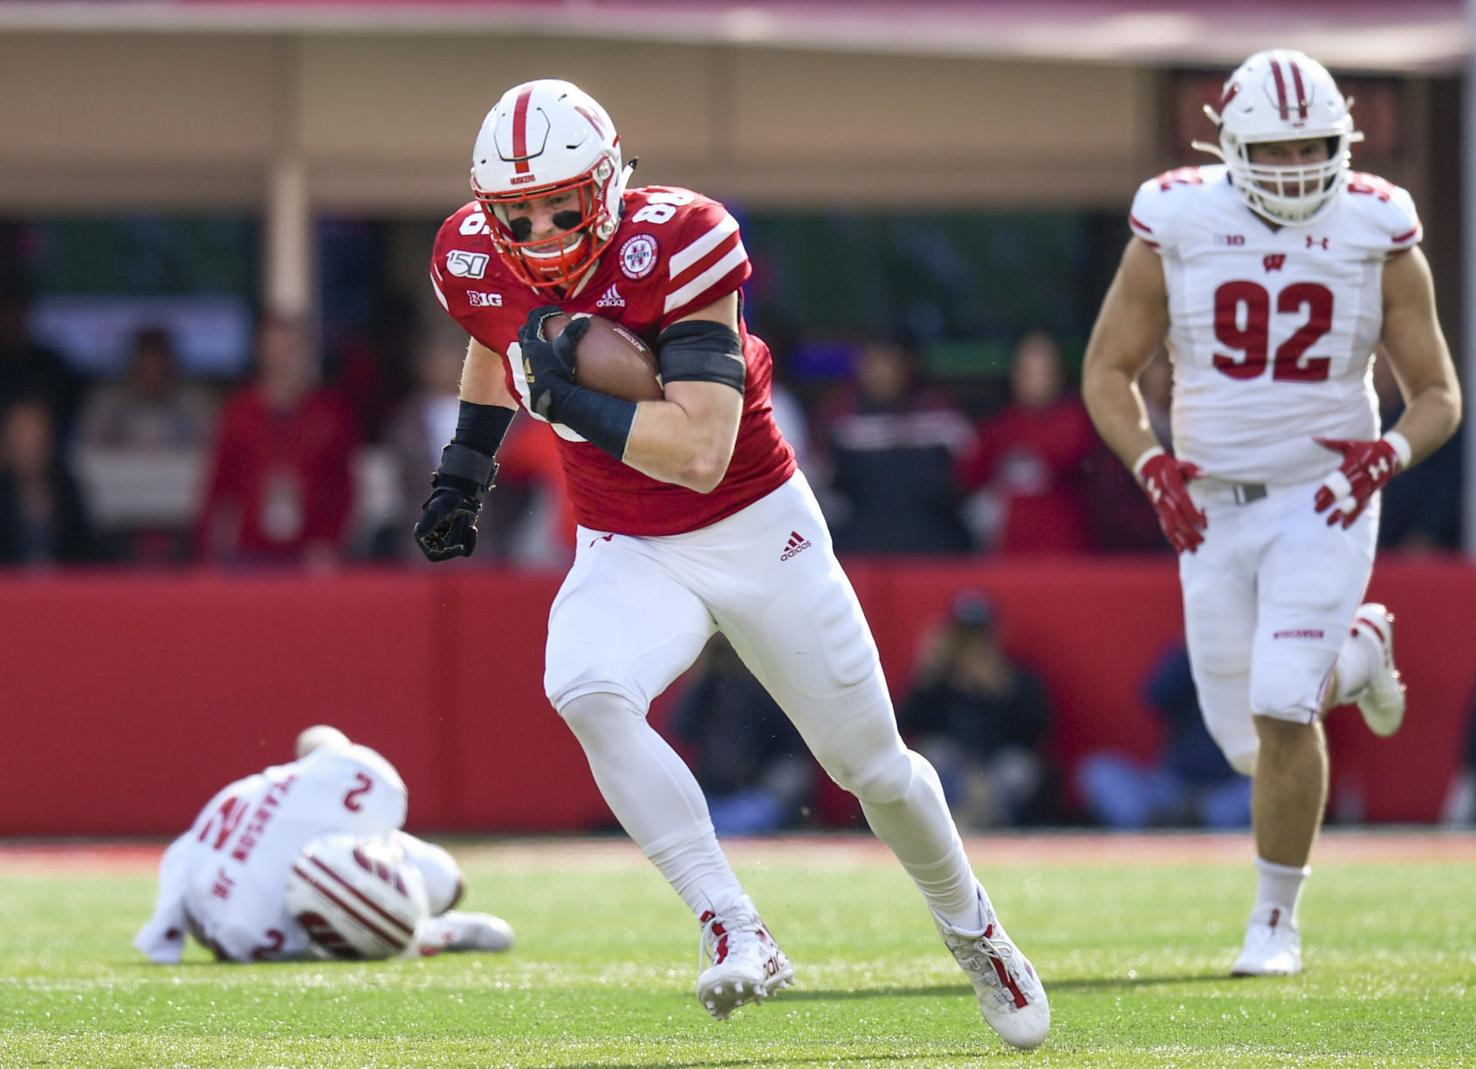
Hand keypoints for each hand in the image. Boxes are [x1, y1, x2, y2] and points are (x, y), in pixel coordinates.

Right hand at [413, 443, 497, 561]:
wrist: (461, 495)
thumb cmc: (447, 499)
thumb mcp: (439, 509)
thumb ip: (430, 521)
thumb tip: (419, 534)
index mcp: (424, 536)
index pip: (433, 555)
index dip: (446, 554)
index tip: (459, 547)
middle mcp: (434, 541)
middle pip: (449, 551)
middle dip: (457, 535)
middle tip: (462, 519)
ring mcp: (446, 542)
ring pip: (458, 549)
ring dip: (462, 532)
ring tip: (462, 517)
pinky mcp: (458, 541)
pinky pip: (466, 551)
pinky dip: (471, 540)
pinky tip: (472, 528)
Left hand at [519, 306, 588, 420]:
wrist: (551, 394)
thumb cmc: (557, 369)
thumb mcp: (566, 347)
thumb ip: (573, 332)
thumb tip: (584, 320)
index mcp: (532, 339)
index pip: (534, 317)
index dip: (545, 311)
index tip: (556, 311)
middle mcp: (525, 349)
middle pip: (525, 331)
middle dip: (534, 326)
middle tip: (547, 326)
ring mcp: (524, 363)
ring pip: (524, 346)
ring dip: (533, 342)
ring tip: (546, 343)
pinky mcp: (527, 375)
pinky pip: (528, 360)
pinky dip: (535, 356)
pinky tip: (545, 361)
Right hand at [1136, 449, 1206, 553]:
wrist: (1149, 469)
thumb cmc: (1170, 467)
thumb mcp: (1181, 464)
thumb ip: (1192, 470)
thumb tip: (1204, 473)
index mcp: (1172, 490)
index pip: (1184, 505)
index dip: (1194, 516)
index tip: (1204, 524)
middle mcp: (1165, 502)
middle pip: (1178, 521)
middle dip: (1190, 533)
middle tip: (1202, 541)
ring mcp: (1161, 509)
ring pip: (1171, 528)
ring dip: (1182, 540)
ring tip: (1193, 550)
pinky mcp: (1160, 513)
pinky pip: (1166, 528)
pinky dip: (1173, 540)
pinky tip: (1180, 549)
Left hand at [1313, 437, 1401, 527]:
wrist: (1393, 454)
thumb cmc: (1366, 448)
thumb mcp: (1350, 444)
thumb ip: (1331, 444)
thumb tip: (1313, 439)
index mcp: (1354, 465)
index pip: (1338, 480)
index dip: (1327, 489)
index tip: (1315, 498)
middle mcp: (1362, 477)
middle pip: (1344, 492)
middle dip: (1331, 503)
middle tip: (1317, 511)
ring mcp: (1368, 486)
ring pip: (1354, 503)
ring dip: (1341, 513)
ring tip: (1329, 523)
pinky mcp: (1373, 492)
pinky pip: (1362, 506)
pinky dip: (1353, 517)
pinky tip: (1344, 526)